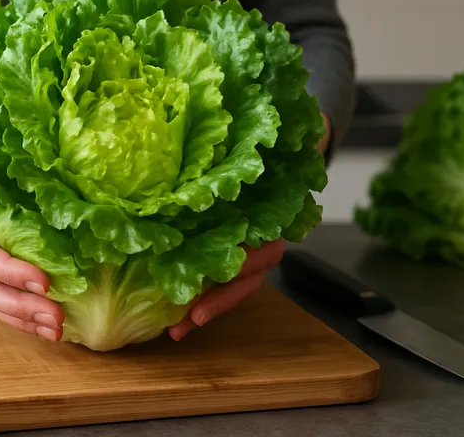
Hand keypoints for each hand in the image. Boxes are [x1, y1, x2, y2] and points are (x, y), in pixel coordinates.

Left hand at [167, 112, 329, 340]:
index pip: (266, 251)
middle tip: (189, 320)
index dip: (246, 266)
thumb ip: (275, 148)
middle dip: (219, 301)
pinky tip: (176, 313)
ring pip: (234, 285)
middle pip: (248, 278)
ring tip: (177, 330)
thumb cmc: (280, 145)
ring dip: (207, 308)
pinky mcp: (230, 248)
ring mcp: (250, 246)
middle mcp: (266, 237)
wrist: (287, 143)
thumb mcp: (281, 143)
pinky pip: (220, 278)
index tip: (222, 279)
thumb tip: (286, 134)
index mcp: (276, 218)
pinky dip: (201, 296)